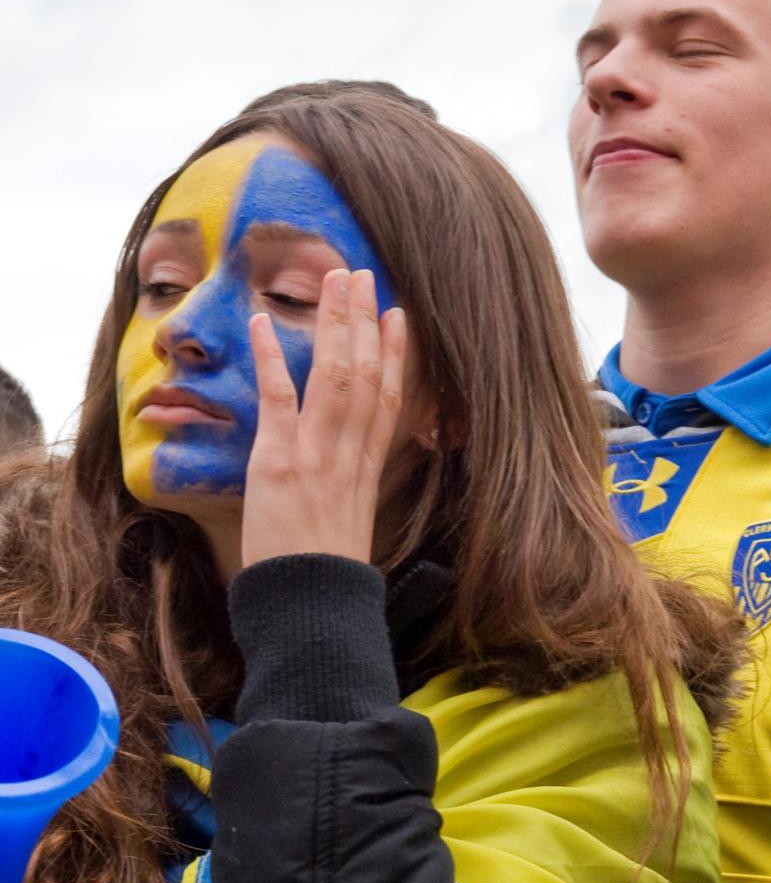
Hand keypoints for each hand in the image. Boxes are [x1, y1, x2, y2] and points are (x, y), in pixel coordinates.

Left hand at [239, 268, 409, 569]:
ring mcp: (317, 454)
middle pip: (366, 375)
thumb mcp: (351, 531)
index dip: (396, 356)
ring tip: (333, 282)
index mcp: (366, 469)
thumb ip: (349, 497)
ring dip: (334, 324)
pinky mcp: (280, 462)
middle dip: (364, 322)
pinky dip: (272, 360)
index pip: (389, 400)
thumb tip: (345, 484)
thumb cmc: (326, 581)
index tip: (399, 318)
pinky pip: (280, 401)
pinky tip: (260, 323)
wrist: (312, 606)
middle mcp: (348, 454)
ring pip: (337, 376)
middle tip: (362, 277)